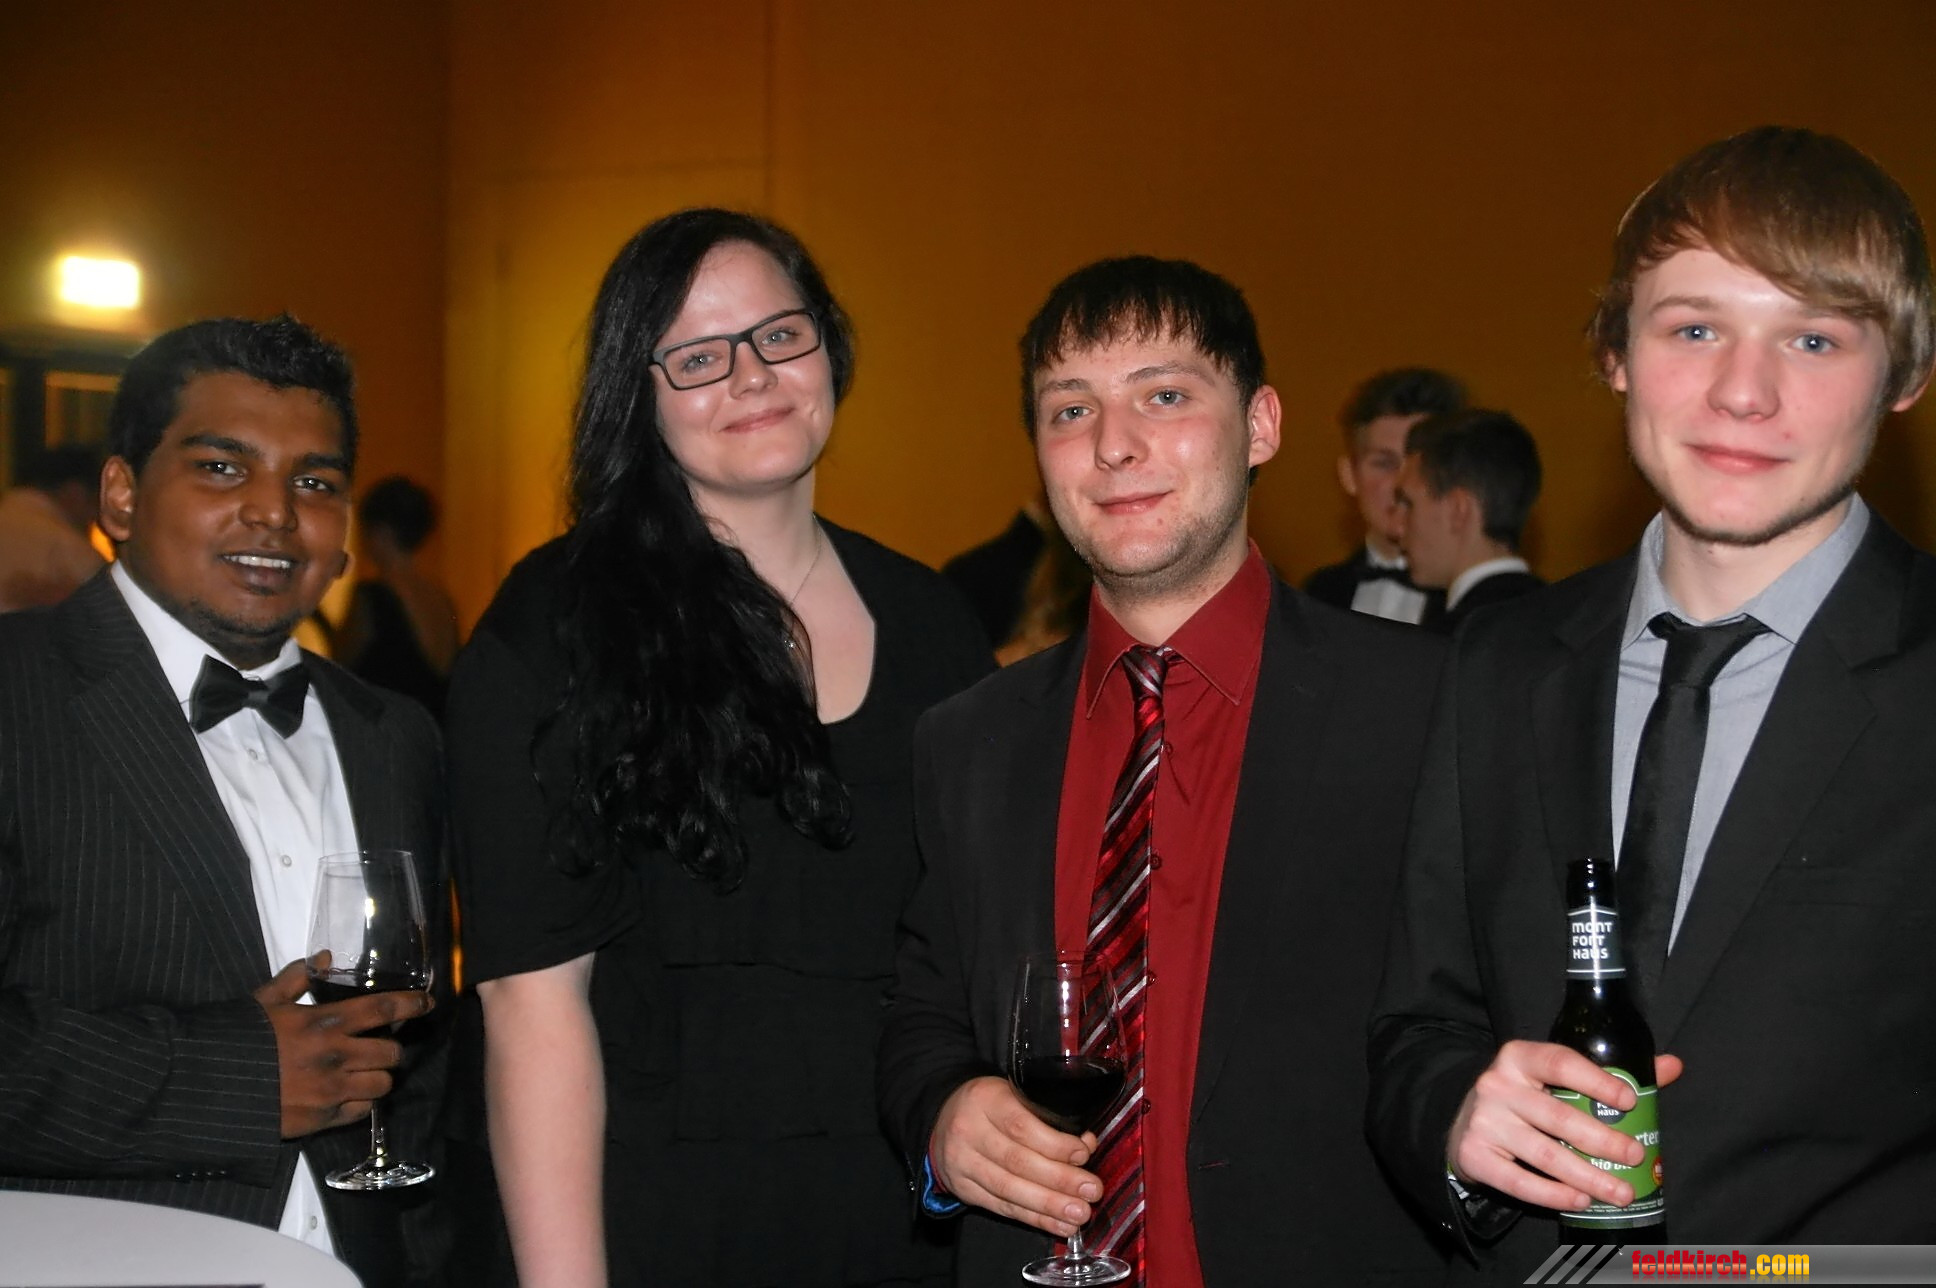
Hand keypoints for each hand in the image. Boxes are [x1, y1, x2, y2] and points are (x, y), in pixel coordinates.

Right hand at [253, 954, 433, 1138]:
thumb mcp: (263, 1000)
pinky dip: (360, 1103)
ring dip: (378, 1076)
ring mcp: (331, 1090)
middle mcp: (336, 1056)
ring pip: (382, 1084)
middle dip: (390, 1048)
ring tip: (366, 1072)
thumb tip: (325, 956)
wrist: (207, 1087)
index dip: (411, 1004)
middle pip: (391, 1052)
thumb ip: (297, 977)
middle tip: (380, 1045)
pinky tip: (348, 1095)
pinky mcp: (322, 1119)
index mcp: (325, 1022)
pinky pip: (361, 1111)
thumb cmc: (237, 1039)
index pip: (383, 1008)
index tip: (427, 1002)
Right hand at [930, 1075, 1101, 1237]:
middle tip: (1091, 1190)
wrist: (942, 1117)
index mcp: (985, 1099)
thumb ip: (1046, 1115)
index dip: (1055, 1144)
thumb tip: (1086, 1144)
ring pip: (1009, 1189)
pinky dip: (1034, 1218)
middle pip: (1017, 1161)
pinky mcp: (963, 1189)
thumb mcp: (1013, 1094)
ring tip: (1079, 1213)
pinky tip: (1059, 1224)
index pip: (1021, 1125)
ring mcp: (962, 1163)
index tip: (1083, 1155)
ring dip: (1050, 1206)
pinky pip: (1002, 1207)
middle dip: (1060, 1180)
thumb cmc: (990, 1105)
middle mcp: (969, 1131)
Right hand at [1447, 1040, 1682, 1211]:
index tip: (1631, 1101)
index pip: (1561, 1063)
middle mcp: (1497, 1085)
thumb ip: (1612, 1073)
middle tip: (1636, 1155)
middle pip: (1558, 1116)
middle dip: (1604, 1140)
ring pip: (1545, 1155)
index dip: (1597, 1081)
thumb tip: (1673, 1065)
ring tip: (1621, 1191)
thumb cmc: (1525, 1097)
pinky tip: (1582, 1199)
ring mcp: (1483, 1122)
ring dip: (1589, 1176)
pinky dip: (1553, 1195)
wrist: (1464, 1124)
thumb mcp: (1555, 1077)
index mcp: (1518, 1057)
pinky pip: (1519, 1182)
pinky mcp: (1474, 1155)